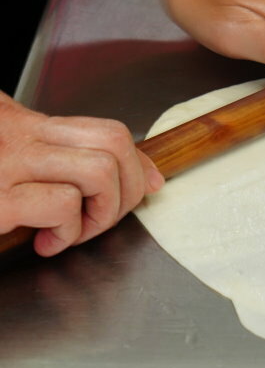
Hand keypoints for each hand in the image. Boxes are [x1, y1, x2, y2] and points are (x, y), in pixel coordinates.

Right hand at [0, 93, 163, 256]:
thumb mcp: (9, 153)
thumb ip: (56, 155)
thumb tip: (131, 170)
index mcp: (27, 125)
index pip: (109, 130)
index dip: (139, 161)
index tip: (147, 185)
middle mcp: (21, 137)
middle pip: (115, 144)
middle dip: (129, 187)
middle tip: (106, 216)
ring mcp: (7, 165)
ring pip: (98, 170)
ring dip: (102, 210)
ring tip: (76, 230)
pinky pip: (61, 204)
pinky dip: (67, 231)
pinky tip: (44, 242)